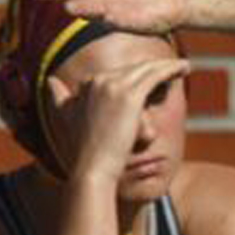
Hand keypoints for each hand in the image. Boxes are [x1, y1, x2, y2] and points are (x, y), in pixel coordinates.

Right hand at [46, 57, 189, 184]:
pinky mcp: (130, 95)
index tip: (155, 73)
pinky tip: (184, 68)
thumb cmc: (85, 150)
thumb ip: (59, 99)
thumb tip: (49, 81)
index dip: (140, 73)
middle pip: (136, 69)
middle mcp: (99, 80)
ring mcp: (114, 86)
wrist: (92, 168)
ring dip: (168, 66)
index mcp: (88, 84)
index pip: (121, 72)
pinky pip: (156, 75)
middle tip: (176, 67)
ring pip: (148, 69)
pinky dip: (172, 69)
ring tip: (184, 67)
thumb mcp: (67, 119)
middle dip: (156, 68)